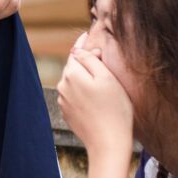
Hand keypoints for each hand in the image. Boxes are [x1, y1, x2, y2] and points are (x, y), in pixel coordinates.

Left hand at [58, 40, 134, 164]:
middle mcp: (63, 86)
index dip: (82, 43)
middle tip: (99, 56)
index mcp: (72, 74)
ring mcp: (63, 101)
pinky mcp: (68, 113)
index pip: (76, 53)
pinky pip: (74, 96)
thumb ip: (92, 60)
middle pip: (73, 67)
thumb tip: (80, 50)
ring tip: (99, 79)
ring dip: (83, 77)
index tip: (86, 34)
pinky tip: (95, 97)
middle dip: (83, 61)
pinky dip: (82, 91)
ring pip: (73, 82)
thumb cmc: (114, 109)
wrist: (108, 143)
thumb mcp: (107, 79)